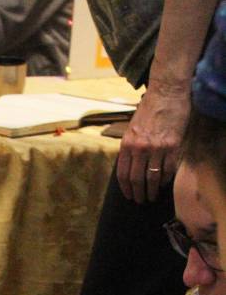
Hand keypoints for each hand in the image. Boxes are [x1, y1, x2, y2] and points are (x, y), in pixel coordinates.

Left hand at [116, 83, 190, 203]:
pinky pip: (168, 170)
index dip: (125, 188)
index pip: (122, 174)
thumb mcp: (131, 128)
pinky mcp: (172, 147)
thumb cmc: (149, 109)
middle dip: (138, 194)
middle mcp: (140, 149)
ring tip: (152, 197)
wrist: (166, 92)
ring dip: (151, 191)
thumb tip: (129, 165)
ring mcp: (156, 148)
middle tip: (140, 201)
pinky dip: (165, 179)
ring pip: (152, 178)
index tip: (128, 196)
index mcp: (127, 144)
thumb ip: (129, 147)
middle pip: (136, 180)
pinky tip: (163, 184)